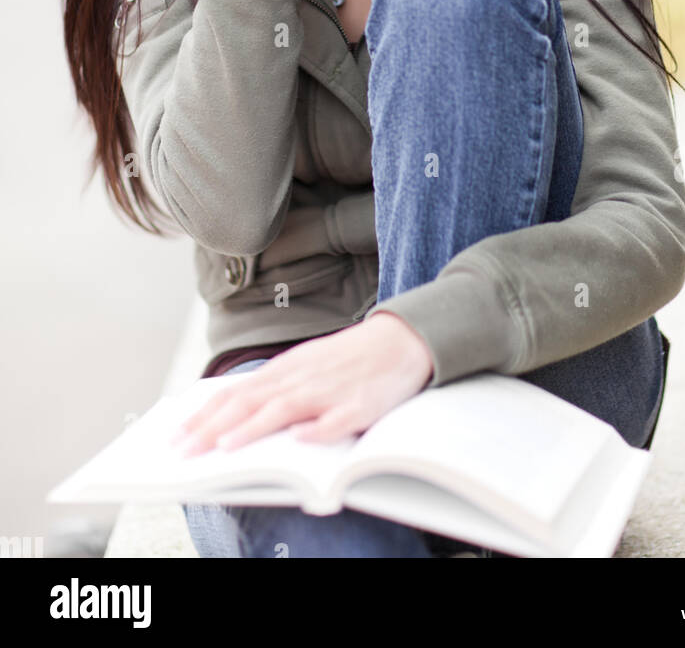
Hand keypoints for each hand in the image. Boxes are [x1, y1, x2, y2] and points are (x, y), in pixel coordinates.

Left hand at [169, 314, 434, 453]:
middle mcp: (301, 377)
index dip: (204, 416)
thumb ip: (271, 387)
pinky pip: (338, 419)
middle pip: (251, 402)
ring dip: (254, 428)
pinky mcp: (360, 403)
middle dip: (214, 428)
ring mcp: (330, 389)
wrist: (400, 340)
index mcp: (285, 369)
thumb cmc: (347, 359)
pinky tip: (302, 440)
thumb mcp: (304, 365)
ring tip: (226, 447)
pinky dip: (319, 429)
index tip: (175, 437)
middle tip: (183, 453)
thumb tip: (228, 413)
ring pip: (286, 408)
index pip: (236, 394)